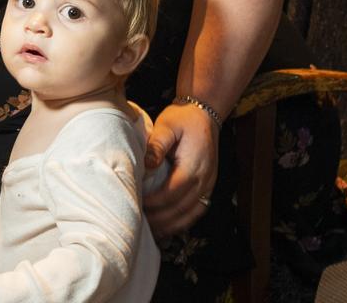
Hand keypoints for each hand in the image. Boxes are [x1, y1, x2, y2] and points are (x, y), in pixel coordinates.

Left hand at [142, 103, 218, 236]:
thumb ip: (156, 145)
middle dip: (159, 219)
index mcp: (193, 165)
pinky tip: (167, 226)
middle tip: (139, 222)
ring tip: (151, 230)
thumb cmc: (184, 119)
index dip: (155, 203)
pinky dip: (182, 222)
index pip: (173, 192)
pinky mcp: (207, 187)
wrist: (204, 114)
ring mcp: (208, 185)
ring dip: (170, 225)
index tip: (138, 205)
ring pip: (190, 215)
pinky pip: (197, 211)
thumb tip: (146, 164)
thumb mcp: (167, 125)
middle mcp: (204, 179)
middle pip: (181, 208)